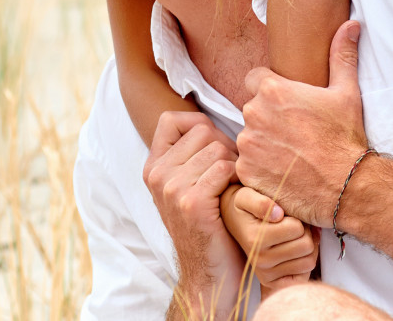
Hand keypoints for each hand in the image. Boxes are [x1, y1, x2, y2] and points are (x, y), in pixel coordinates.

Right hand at [142, 111, 245, 312]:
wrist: (210, 275)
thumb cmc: (212, 225)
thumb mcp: (191, 186)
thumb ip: (192, 155)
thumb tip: (212, 117)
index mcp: (153, 167)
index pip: (173, 119)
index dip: (200, 127)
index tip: (214, 152)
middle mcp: (156, 174)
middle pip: (203, 130)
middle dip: (226, 148)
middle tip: (233, 177)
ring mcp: (170, 188)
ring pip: (217, 148)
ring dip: (236, 167)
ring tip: (236, 189)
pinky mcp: (191, 203)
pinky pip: (225, 169)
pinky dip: (239, 181)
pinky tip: (239, 199)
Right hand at [219, 184, 319, 291]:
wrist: (233, 222)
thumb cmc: (244, 206)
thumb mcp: (246, 196)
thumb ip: (260, 202)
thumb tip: (278, 214)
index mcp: (255, 239)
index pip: (297, 228)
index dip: (297, 218)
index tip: (287, 215)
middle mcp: (260, 260)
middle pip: (306, 245)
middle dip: (304, 232)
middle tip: (292, 226)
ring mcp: (266, 274)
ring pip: (309, 261)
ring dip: (308, 247)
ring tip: (294, 237)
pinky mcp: (273, 283)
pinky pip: (304, 275)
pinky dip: (304, 261)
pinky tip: (294, 252)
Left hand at [236, 19, 366, 226]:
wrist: (347, 186)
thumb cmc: (345, 138)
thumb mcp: (347, 92)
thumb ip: (341, 55)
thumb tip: (351, 25)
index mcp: (272, 90)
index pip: (255, 79)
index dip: (270, 90)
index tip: (287, 104)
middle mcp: (253, 114)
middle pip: (252, 109)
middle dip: (268, 118)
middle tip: (294, 133)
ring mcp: (247, 144)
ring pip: (248, 137)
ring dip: (263, 143)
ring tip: (290, 155)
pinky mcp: (245, 172)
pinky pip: (246, 165)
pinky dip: (260, 169)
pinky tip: (283, 173)